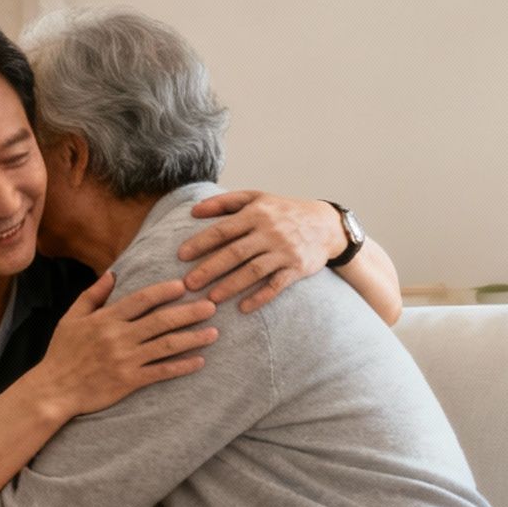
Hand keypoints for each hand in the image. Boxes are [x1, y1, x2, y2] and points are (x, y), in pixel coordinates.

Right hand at [32, 273, 215, 417]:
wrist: (54, 389)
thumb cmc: (62, 353)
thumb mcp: (71, 318)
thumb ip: (92, 295)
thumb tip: (112, 273)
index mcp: (105, 319)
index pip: (140, 300)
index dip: (164, 291)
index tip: (184, 286)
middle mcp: (118, 337)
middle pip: (160, 321)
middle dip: (189, 312)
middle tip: (211, 306)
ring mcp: (125, 360)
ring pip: (166, 345)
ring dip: (193, 338)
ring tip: (214, 332)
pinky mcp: (129, 381)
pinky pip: (161, 371)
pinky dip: (181, 366)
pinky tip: (199, 361)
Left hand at [179, 190, 344, 312]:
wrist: (326, 225)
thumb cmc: (283, 211)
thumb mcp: (256, 198)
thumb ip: (224, 203)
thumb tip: (193, 211)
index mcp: (256, 214)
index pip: (223, 230)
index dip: (201, 243)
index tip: (181, 256)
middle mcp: (269, 232)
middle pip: (235, 253)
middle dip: (210, 269)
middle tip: (188, 284)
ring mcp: (284, 251)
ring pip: (253, 271)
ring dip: (231, 285)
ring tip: (210, 299)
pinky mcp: (297, 268)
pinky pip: (276, 285)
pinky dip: (260, 297)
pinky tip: (243, 308)